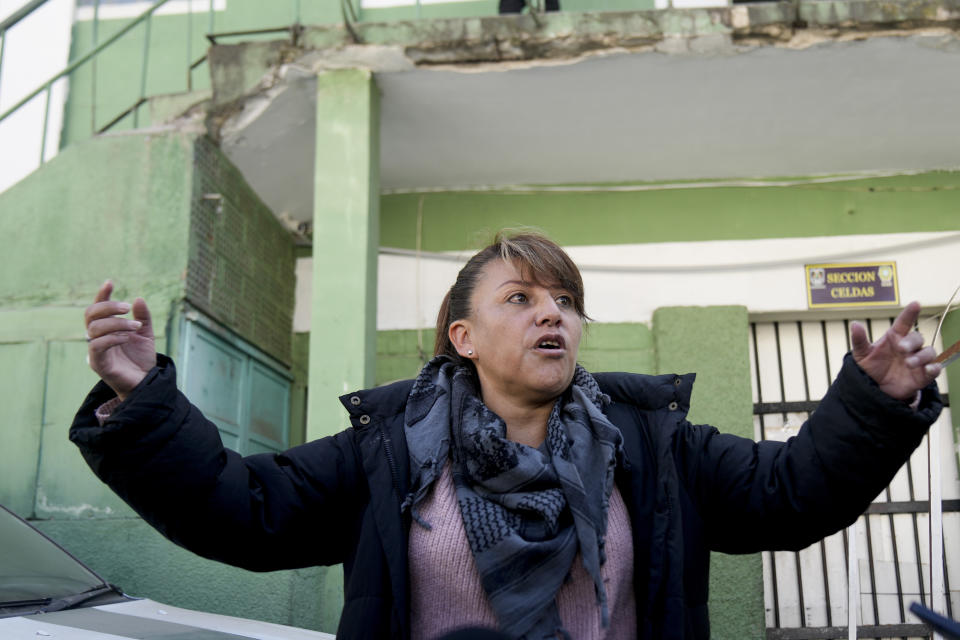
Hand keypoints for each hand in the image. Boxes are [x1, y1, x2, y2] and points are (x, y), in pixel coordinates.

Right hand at [84, 280, 156, 400]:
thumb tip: (138, 299)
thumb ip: (143, 317)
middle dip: (108, 307)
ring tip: (135, 326)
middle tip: (127, 307)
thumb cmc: (141, 359)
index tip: (110, 282)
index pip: (98, 308)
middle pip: (91, 315)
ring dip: (116, 323)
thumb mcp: (146, 334)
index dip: (101, 295)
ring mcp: (95, 350)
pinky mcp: (97, 363)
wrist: (146, 382)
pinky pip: (97, 346)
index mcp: (107, 329)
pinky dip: (112, 338)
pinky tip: (127, 338)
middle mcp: (97, 337)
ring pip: (94, 328)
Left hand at [850, 301, 941, 401]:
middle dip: (912, 341)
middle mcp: (908, 347)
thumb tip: (855, 324)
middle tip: (902, 348)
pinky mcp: (923, 375)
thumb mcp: (862, 354)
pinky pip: (935, 368)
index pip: (904, 322)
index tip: (915, 303)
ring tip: (908, 363)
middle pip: (917, 338)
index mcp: (894, 337)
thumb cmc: (871, 366)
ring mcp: (917, 360)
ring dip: (921, 356)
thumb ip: (859, 340)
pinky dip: (934, 368)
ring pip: (929, 352)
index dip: (910, 313)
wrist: (875, 388)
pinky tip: (928, 369)